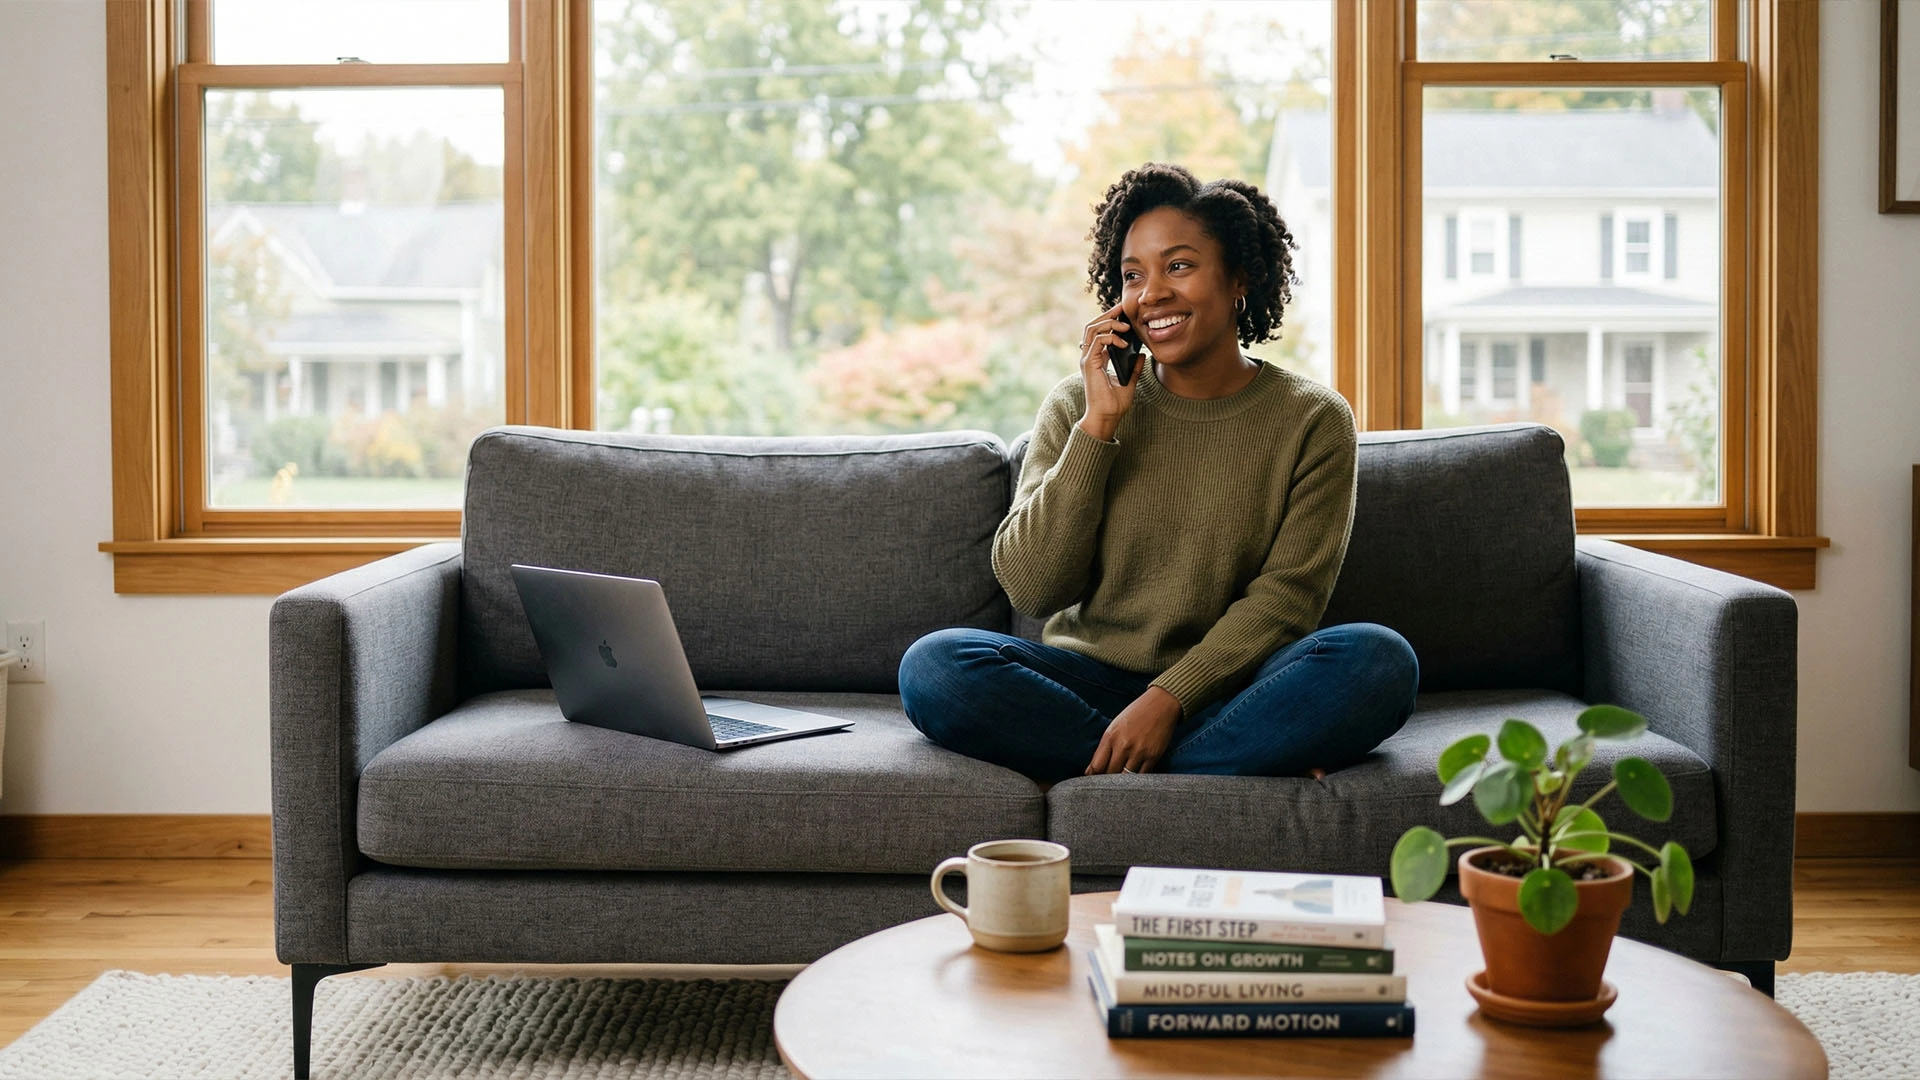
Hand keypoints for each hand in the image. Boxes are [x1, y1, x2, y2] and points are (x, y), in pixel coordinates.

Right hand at [1077, 302, 1139, 438]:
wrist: (1106, 417)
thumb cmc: (1114, 404)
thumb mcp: (1130, 382)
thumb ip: (1135, 368)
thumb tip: (1142, 354)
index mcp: (1097, 359)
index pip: (1099, 333)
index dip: (1109, 321)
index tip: (1124, 314)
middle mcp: (1089, 357)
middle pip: (1092, 326)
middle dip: (1107, 314)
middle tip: (1122, 308)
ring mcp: (1087, 360)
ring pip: (1091, 330)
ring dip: (1108, 323)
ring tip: (1124, 324)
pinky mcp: (1089, 364)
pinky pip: (1097, 341)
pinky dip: (1110, 337)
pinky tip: (1123, 342)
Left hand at [1086, 686, 1183, 774]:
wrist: (1161, 704)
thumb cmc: (1135, 715)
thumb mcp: (1115, 726)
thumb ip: (1103, 748)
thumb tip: (1091, 770)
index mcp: (1110, 736)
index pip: (1097, 766)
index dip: (1094, 777)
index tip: (1095, 780)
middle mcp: (1123, 745)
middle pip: (1110, 774)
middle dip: (1107, 782)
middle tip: (1108, 784)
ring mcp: (1139, 752)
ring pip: (1126, 778)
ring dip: (1122, 783)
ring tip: (1121, 783)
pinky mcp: (1153, 756)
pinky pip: (1142, 776)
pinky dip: (1137, 779)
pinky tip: (1135, 778)